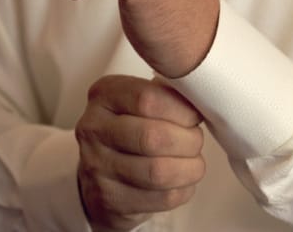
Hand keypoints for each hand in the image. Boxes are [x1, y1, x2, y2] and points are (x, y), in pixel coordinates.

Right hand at [76, 75, 204, 230]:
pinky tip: (180, 181)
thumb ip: (166, 93)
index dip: (182, 110)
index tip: (195, 116)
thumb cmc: (131, 130)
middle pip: (153, 137)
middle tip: (195, 141)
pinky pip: (161, 198)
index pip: (147, 98)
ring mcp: (96, 166)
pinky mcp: (109, 199)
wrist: (99, 175)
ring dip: (189, 168)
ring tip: (192, 163)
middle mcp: (93, 128)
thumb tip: (198, 97)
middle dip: (188, 141)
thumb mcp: (139, 101)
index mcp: (104, 95)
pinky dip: (182, 189)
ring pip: (158, 172)